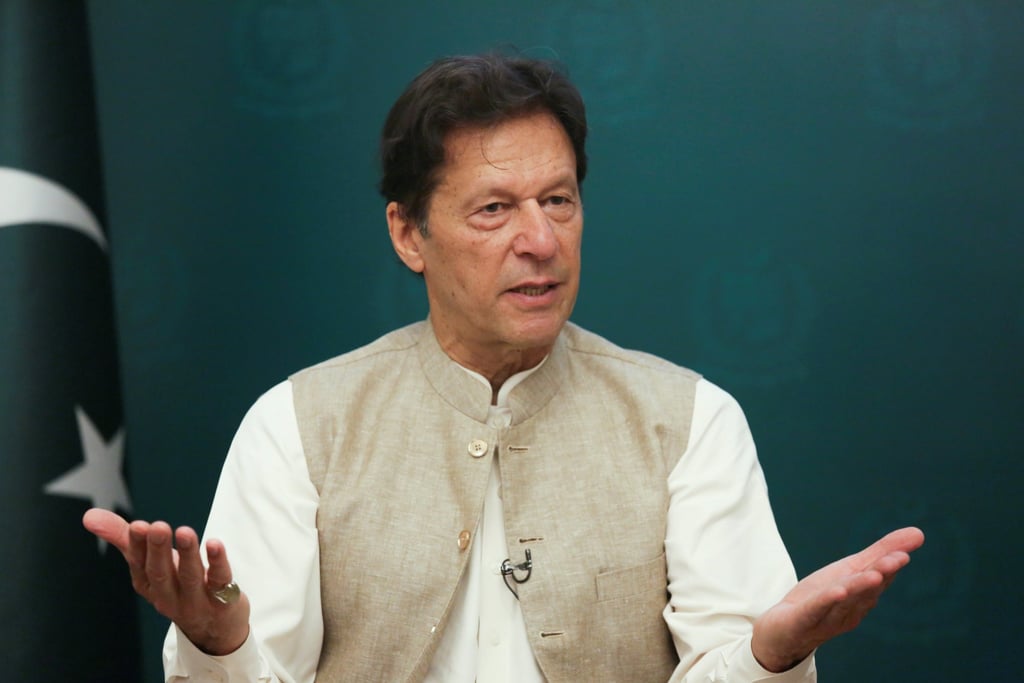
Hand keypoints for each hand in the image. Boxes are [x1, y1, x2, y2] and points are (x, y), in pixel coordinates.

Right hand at [83, 508, 250, 654]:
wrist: (215, 627)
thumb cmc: (179, 585)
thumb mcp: (151, 563)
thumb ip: (124, 537)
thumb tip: (89, 516)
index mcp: (149, 585)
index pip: (140, 564)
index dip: (138, 546)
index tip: (137, 526)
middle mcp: (169, 596)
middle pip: (161, 573)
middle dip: (158, 550)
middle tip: (158, 527)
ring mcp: (196, 601)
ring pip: (189, 576)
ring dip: (187, 553)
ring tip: (185, 531)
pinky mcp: (223, 600)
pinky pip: (220, 581)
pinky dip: (217, 563)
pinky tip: (215, 544)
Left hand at [751, 526, 924, 671]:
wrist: (784, 632)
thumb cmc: (822, 598)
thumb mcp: (849, 571)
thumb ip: (880, 553)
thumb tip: (919, 533)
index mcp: (861, 596)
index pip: (877, 578)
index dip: (889, 566)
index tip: (903, 553)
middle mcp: (849, 609)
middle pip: (866, 589)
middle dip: (881, 574)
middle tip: (897, 559)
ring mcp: (827, 617)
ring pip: (844, 600)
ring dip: (859, 587)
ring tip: (873, 574)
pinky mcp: (802, 621)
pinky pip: (815, 610)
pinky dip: (826, 601)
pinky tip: (837, 590)